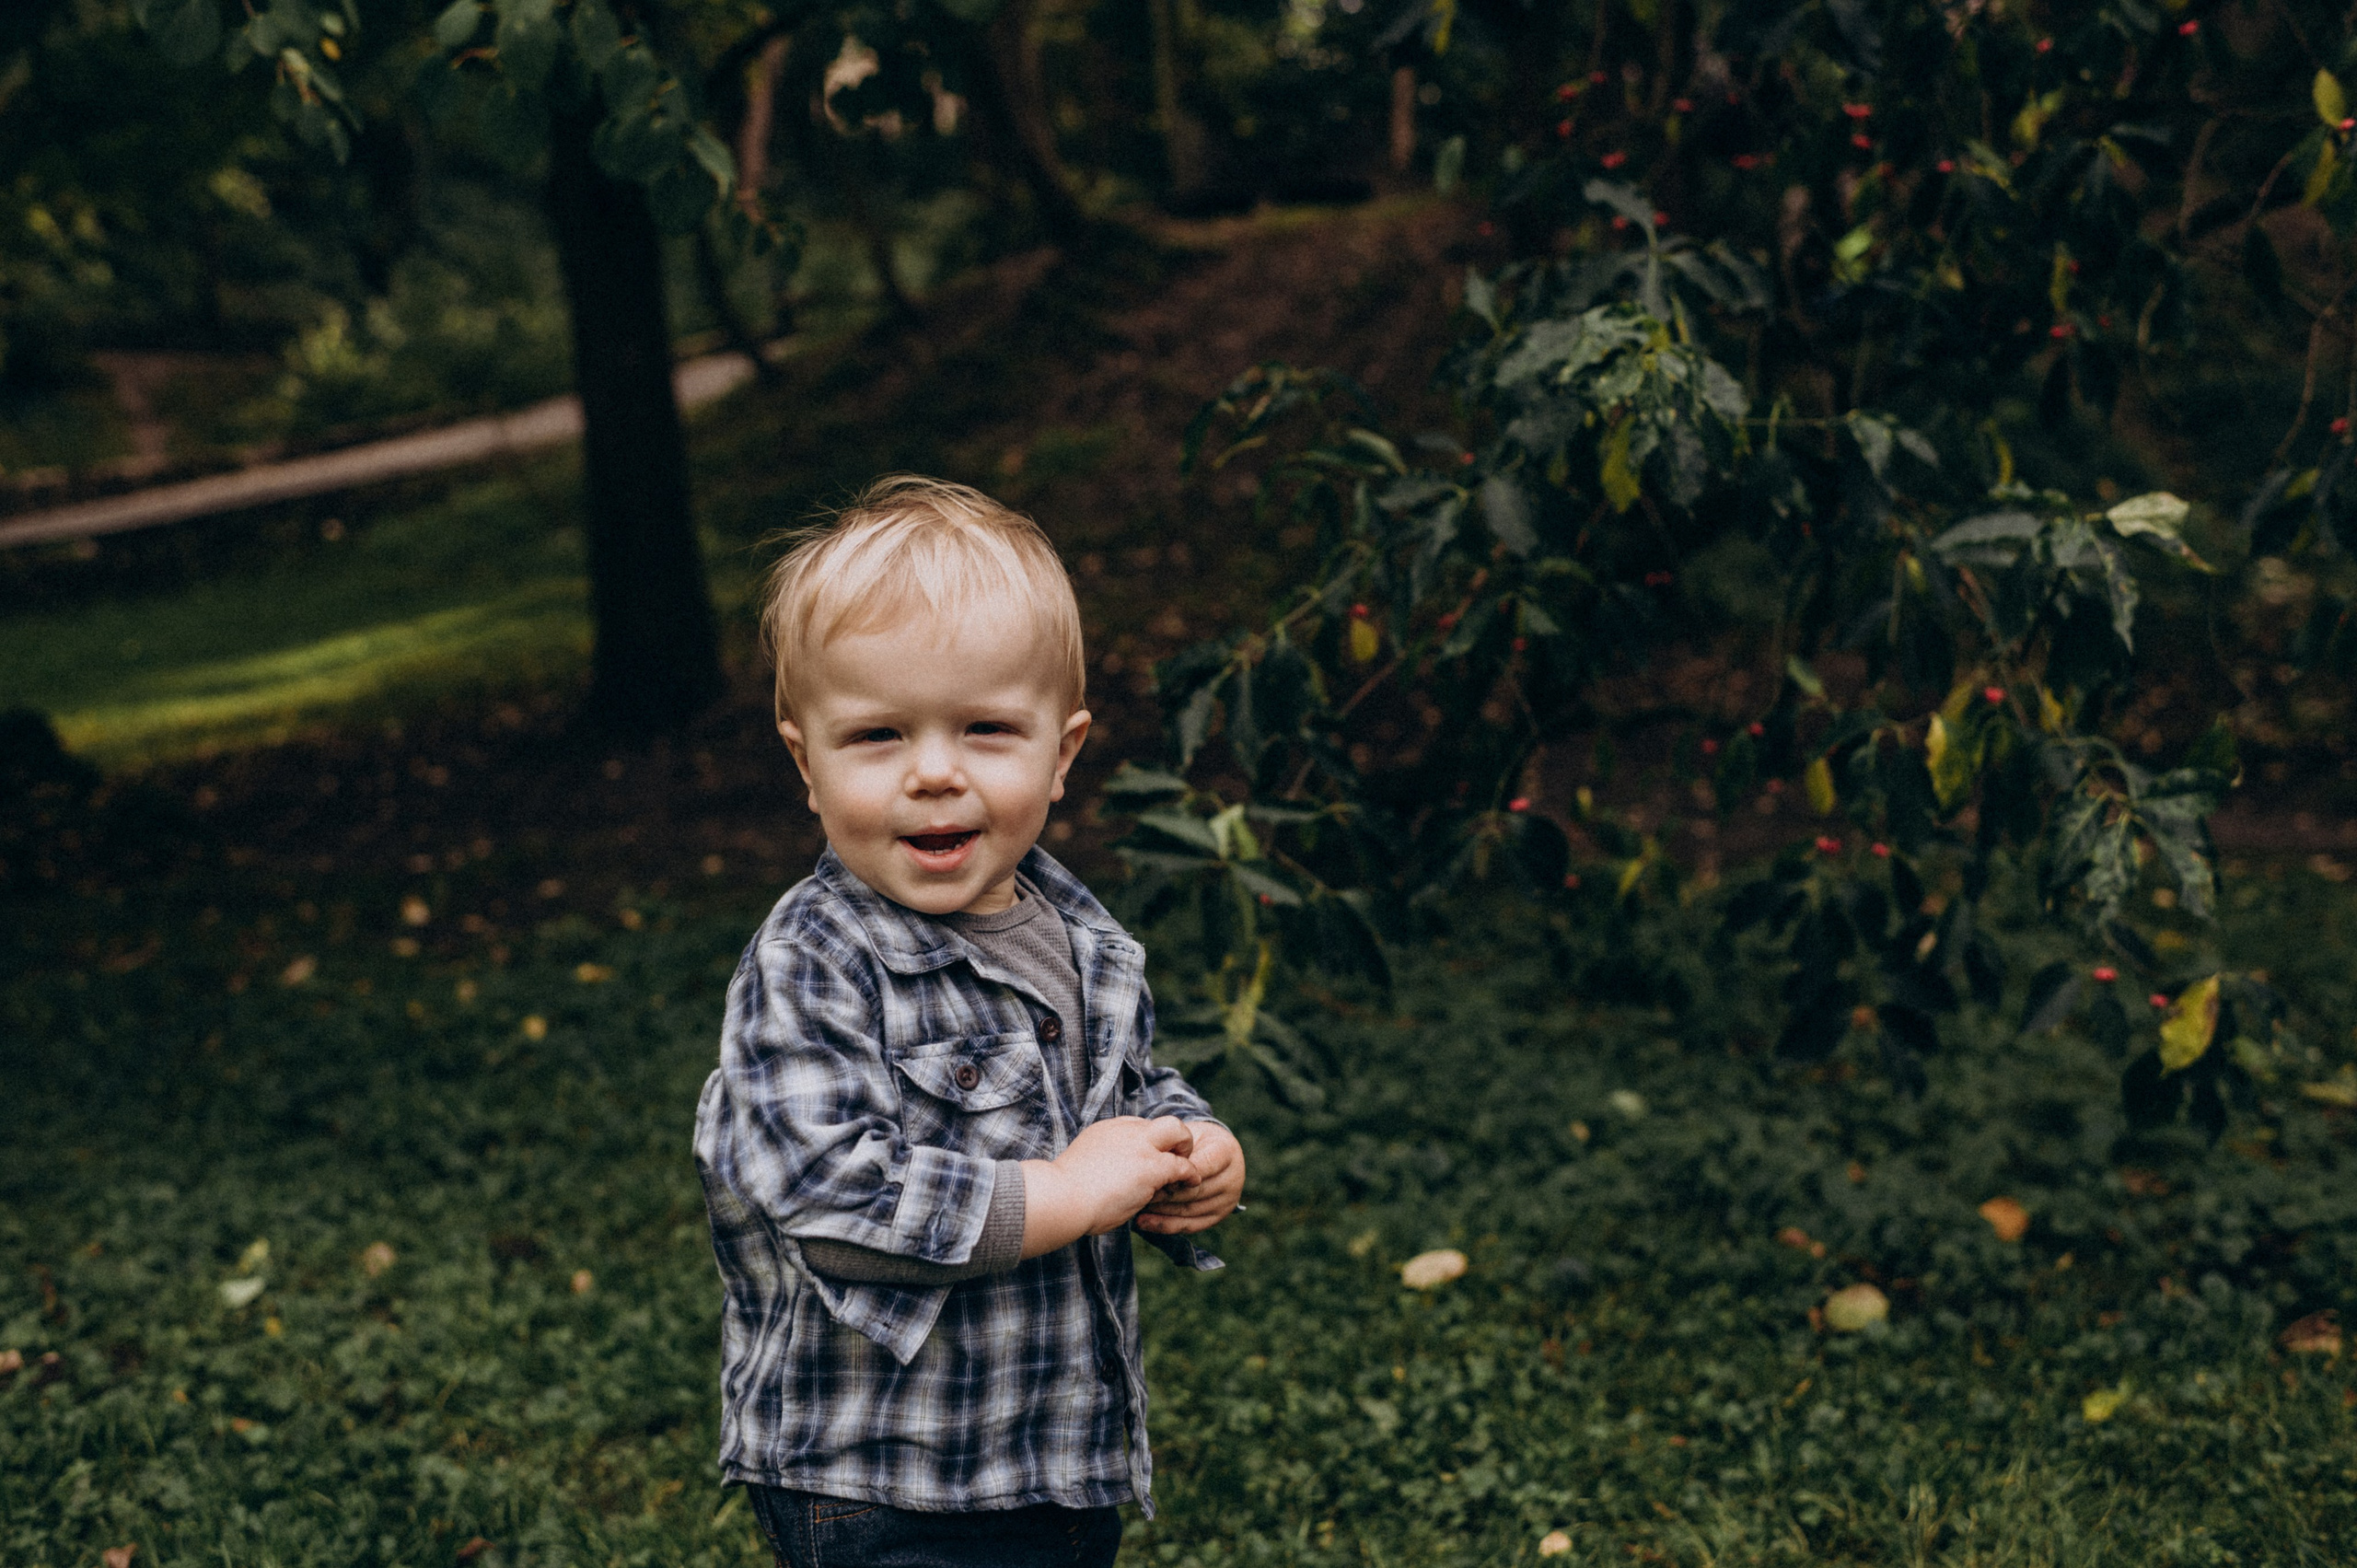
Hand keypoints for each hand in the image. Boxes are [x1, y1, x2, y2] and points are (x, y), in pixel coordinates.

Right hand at [1020, 1116, 1195, 1255]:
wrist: (1061, 1197)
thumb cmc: (1065, 1191)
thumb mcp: (1083, 1163)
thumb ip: (1101, 1161)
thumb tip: (1105, 1175)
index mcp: (1109, 1130)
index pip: (1140, 1127)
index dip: (1150, 1143)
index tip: (1149, 1161)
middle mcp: (1127, 1132)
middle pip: (1166, 1122)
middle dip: (1177, 1137)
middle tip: (1176, 1157)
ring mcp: (1141, 1147)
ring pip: (1179, 1132)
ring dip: (1186, 1151)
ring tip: (1186, 1173)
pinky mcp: (1151, 1167)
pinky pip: (1182, 1165)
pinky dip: (1190, 1174)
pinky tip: (1191, 1183)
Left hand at [1137, 1120, 1243, 1234]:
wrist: (1209, 1151)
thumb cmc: (1192, 1140)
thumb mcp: (1187, 1133)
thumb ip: (1176, 1145)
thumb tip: (1155, 1161)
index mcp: (1227, 1151)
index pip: (1201, 1167)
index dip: (1176, 1172)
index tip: (1153, 1173)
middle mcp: (1233, 1178)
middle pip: (1195, 1191)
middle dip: (1166, 1193)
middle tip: (1139, 1191)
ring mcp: (1227, 1200)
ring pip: (1190, 1210)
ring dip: (1161, 1210)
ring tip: (1137, 1205)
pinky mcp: (1217, 1216)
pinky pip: (1189, 1225)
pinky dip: (1163, 1225)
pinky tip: (1143, 1221)